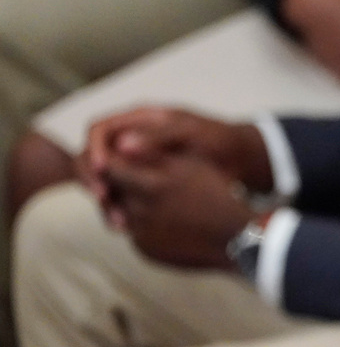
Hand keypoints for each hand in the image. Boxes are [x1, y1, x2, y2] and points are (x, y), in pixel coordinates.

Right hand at [78, 107, 270, 221]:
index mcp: (138, 120)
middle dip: (92, 178)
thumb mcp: (190, 133)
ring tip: (117, 220)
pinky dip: (118, 209)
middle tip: (103, 198)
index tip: (102, 169)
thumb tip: (122, 146)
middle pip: (93, 157)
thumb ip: (157, 137)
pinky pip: (120, 196)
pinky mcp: (142, 185)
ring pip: (103, 181)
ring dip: (104, 199)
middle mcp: (130, 140)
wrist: (239, 158)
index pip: (98, 129)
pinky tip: (126, 226)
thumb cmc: (217, 138)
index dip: (94, 148)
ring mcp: (135, 163)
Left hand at [102, 151, 252, 268]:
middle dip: (116, 182)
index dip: (112, 159)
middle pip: (111, 192)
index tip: (118, 155)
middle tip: (133, 176)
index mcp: (152, 185)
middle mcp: (142, 212)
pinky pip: (135, 235)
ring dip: (127, 204)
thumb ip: (155, 153)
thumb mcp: (190, 164)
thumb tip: (121, 144)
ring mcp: (143, 235)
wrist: (237, 237)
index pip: (110, 167)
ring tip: (150, 199)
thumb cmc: (218, 194)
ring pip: (119, 214)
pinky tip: (163, 220)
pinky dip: (142, 226)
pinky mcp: (148, 252)